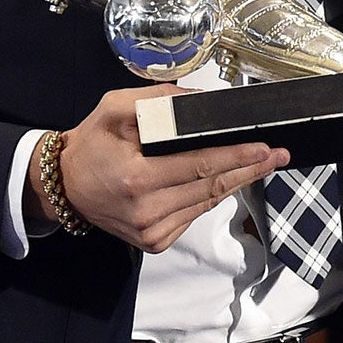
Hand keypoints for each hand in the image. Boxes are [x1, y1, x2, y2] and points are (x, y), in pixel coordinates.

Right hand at [39, 86, 285, 253]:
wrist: (63, 187)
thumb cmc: (91, 144)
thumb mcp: (114, 108)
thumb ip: (157, 101)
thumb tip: (201, 101)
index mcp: (137, 178)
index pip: (200, 165)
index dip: (236, 157)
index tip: (265, 148)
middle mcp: (146, 211)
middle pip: (211, 187)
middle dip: (249, 169)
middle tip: (279, 155)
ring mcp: (151, 232)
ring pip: (206, 203)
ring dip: (236, 181)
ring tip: (261, 163)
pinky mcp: (154, 242)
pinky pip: (193, 214)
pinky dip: (211, 195)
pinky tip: (227, 179)